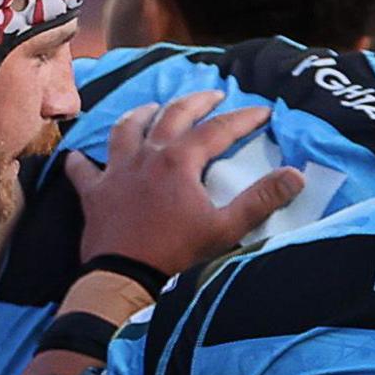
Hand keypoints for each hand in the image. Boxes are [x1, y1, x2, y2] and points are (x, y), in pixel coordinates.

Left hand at [66, 90, 304, 274]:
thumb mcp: (226, 229)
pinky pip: (82, 170)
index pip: (218, 129)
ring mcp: (116, 172)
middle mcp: (146, 156)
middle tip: (212, 94)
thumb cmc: (177, 255)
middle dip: (195, 101)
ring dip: (141, 114)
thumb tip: (295, 175)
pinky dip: (82, 160)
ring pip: (126, 129)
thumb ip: (261, 199)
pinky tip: (78, 155)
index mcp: (179, 161)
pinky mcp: (94, 194)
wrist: (124, 280)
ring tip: (151, 107)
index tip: (263, 111)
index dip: (244, 118)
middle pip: (171, 115)